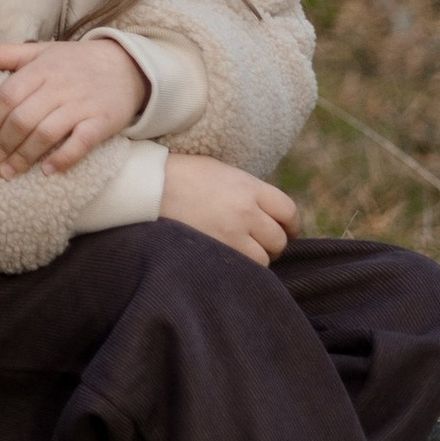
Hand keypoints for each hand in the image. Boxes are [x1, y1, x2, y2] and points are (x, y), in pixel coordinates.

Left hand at [0, 34, 147, 177]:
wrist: (127, 65)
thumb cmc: (74, 61)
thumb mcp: (38, 51)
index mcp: (41, 68)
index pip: (7, 95)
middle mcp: (60, 85)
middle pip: (23, 119)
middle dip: (1, 145)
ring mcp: (82, 104)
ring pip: (47, 134)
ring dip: (24, 156)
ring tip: (8, 172)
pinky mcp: (102, 122)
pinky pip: (81, 143)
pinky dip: (63, 159)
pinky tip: (47, 171)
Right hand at [160, 152, 299, 264]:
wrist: (149, 185)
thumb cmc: (183, 175)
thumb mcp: (223, 172)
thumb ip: (248, 191)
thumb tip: (267, 212)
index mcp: (248, 186)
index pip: (288, 211)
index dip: (290, 224)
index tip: (286, 230)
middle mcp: (245, 210)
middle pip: (279, 238)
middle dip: (274, 243)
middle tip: (262, 245)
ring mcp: (230, 233)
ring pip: (265, 258)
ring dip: (259, 258)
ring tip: (245, 254)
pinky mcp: (216, 251)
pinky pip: (244, 268)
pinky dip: (243, 268)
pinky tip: (232, 261)